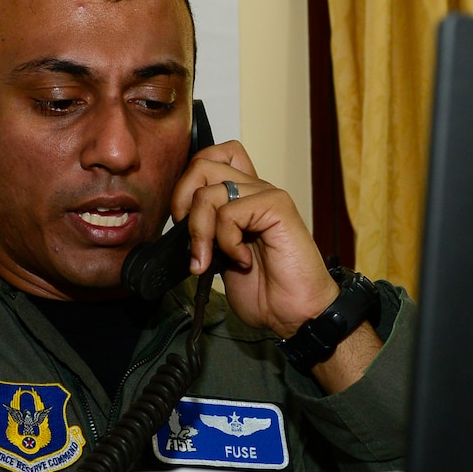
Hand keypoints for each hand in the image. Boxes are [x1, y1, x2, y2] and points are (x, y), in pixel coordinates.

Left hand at [171, 141, 382, 391]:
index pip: (210, 156)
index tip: (183, 222)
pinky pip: (230, 212)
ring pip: (209, 191)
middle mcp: (254, 190)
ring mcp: (266, 195)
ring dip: (201, 233)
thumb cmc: (265, 292)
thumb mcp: (219, 258)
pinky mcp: (277, 206)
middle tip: (192, 242)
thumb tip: (178, 223)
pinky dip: (226, 242)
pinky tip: (243, 260)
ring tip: (213, 262)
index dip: (187, 183)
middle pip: (202, 164)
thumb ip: (205, 233)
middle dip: (183, 204)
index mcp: (241, 198)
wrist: (294, 314)